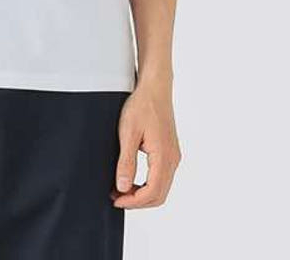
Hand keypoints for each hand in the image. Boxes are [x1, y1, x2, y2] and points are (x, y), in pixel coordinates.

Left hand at [110, 83, 181, 208]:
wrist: (155, 87)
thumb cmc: (142, 105)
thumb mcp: (128, 133)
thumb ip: (126, 161)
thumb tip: (123, 187)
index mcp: (164, 156)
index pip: (152, 192)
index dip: (133, 201)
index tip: (117, 200)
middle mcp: (172, 159)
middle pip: (159, 195)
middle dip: (137, 201)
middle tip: (116, 197)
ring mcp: (173, 155)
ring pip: (161, 187)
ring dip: (142, 193)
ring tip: (121, 188)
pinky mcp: (169, 151)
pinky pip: (161, 176)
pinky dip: (148, 184)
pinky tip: (132, 178)